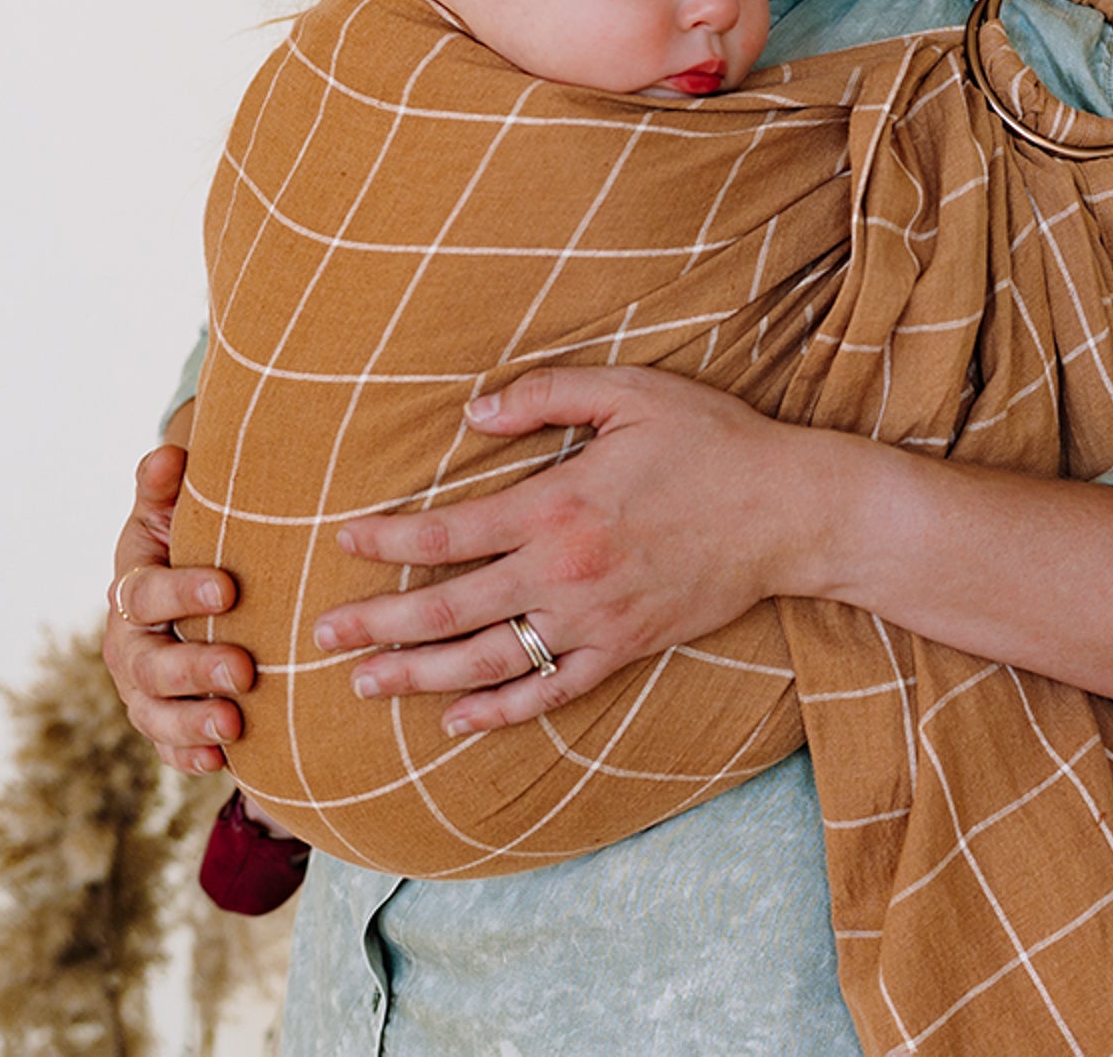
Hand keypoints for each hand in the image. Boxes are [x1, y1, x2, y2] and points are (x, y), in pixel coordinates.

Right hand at [102, 443, 254, 772]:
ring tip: (235, 725)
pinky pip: (166, 746)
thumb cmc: (190, 541)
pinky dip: (188, 755)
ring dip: (192, 722)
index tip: (229, 588)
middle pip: (149, 664)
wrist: (193, 586)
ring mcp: (141, 688)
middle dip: (194, 669)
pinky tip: (220, 761)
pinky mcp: (161, 720)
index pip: (147, 592)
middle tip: (244, 670)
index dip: (184, 591)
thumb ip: (165, 487)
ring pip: (153, 713)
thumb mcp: (174, 513)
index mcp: (131, 586)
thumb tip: (168, 453)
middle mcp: (128, 643)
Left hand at [312, 367, 812, 735]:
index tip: (343, 540)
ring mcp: (596, 621)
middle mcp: (566, 573)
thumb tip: (474, 412)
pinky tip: (456, 720)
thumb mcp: (631, 392)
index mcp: (559, 506)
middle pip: (452, 609)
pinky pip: (553, 692)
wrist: (789, 510)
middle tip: (323, 636)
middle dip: (380, 625)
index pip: (450, 533)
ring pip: (491, 661)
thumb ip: (547, 396)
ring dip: (421, 676)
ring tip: (366, 684)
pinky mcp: (627, 649)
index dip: (389, 540)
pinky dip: (501, 711)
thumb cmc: (711, 440)